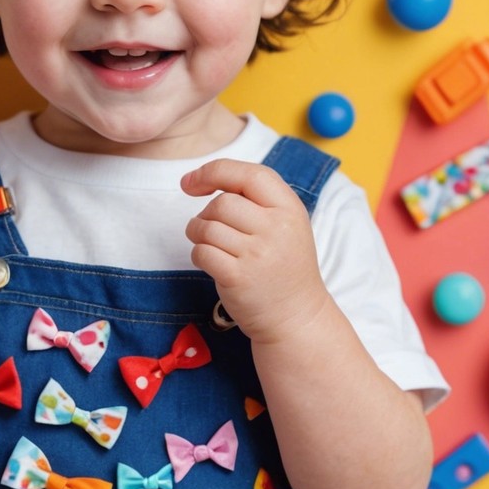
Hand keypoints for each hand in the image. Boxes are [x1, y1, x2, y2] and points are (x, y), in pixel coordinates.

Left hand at [182, 158, 328, 344]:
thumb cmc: (284, 266)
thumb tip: (200, 179)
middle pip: (222, 203)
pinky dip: (199, 254)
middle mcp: (276, 228)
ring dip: (198, 234)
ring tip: (211, 245)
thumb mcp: (285, 223)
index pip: (249, 174)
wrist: (297, 316)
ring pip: (207, 227)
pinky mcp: (238, 278)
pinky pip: (201, 252)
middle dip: (206, 213)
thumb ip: (255, 199)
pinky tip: (212, 262)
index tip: (192, 182)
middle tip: (211, 229)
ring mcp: (257, 254)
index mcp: (289, 208)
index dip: (214, 172)